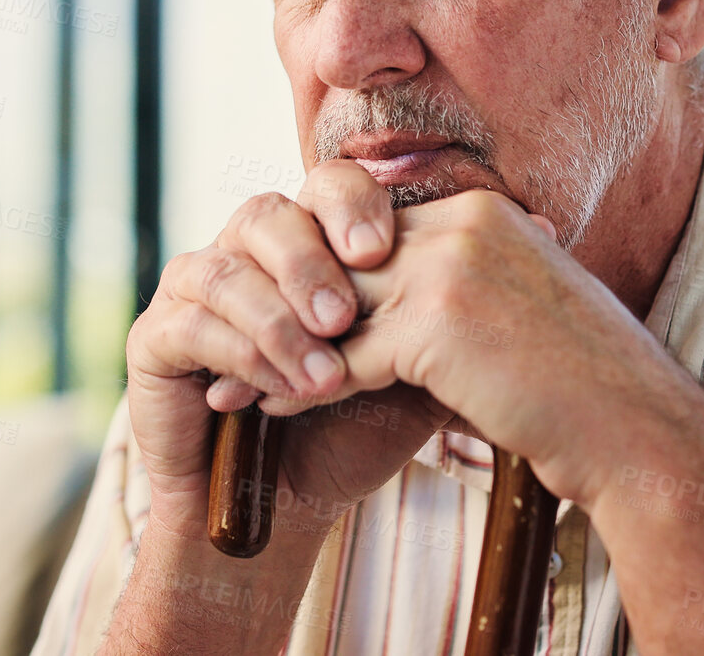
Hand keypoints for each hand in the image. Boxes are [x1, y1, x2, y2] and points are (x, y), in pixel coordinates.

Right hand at [123, 160, 455, 548]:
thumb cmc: (353, 435)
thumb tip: (546, 226)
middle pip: (274, 211)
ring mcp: (196, 287)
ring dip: (278, 319)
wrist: (285, 511)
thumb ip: (458, 304)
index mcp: (310, 243)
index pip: (332, 191)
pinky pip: (191, 321)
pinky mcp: (156, 336)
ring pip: (227, 264)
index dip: (357, 211)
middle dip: (311, 258)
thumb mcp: (415, 368)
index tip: (387, 252)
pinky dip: (239, 352)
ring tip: (321, 373)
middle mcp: (248, 252)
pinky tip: (274, 389)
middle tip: (345, 311)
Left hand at [259, 188, 703, 506]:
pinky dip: (301, 388)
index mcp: (484, 211)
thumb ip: (449, 299)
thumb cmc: (584, 393)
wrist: (639, 434)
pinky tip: (270, 413)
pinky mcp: (436, 322)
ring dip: (277, 351)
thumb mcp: (515, 317)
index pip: (375, 234)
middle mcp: (464, 223)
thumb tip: (385, 322)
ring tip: (233, 387)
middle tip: (234, 346)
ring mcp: (449, 266)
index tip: (284, 318)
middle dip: (284, 307)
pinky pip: (341, 356)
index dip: (323, 279)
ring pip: (332, 307)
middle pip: (342, 261)